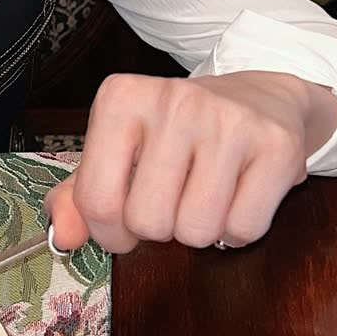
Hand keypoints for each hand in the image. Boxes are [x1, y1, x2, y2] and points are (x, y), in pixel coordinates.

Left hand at [45, 70, 336, 253]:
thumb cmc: (174, 134)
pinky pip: (243, 229)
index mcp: (120, 98)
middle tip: (174, 197)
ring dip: (199, 230)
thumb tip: (61, 237)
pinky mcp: (275, 144)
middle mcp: (171, 101)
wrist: (258, 98)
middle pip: (148, 222)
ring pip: (196, 231)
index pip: (96, 201)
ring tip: (205, 193)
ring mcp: (226, 120)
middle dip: (159, 228)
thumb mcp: (117, 152)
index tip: (125, 219)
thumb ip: (79, 196)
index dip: (110, 232)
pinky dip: (237, 230)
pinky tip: (237, 193)